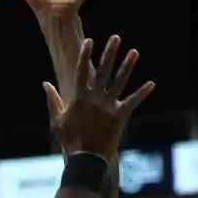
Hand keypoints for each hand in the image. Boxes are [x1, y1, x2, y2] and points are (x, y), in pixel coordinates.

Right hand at [44, 35, 155, 159]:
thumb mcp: (56, 120)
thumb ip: (52, 100)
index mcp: (79, 97)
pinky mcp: (120, 116)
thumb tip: (45, 83)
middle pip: (103, 71)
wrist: (85, 159)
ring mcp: (108, 107)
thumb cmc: (69, 140)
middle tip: (116, 38)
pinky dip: (142, 93)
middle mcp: (95, 99)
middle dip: (110, 53)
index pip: (82, 71)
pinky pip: (132, 102)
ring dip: (127, 66)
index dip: (86, 55)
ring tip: (134, 52)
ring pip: (119, 82)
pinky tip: (152, 83)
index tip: (90, 41)